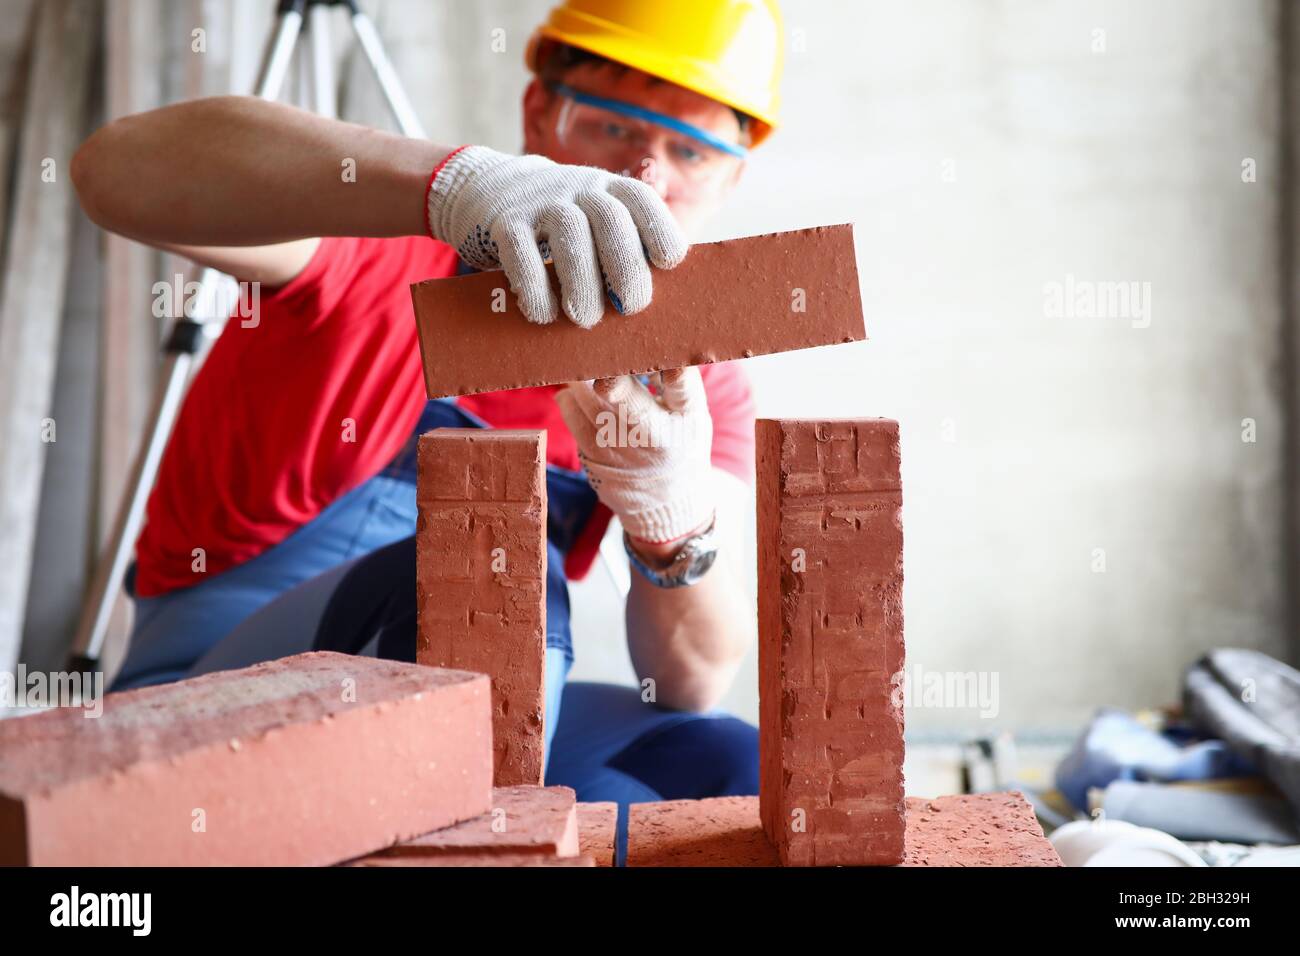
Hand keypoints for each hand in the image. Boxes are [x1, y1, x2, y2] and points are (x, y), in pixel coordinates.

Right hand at [425, 145, 687, 327]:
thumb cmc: (562, 225)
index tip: (667, 265)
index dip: (659, 230)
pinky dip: (535, 288)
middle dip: (626, 267)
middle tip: (631, 307)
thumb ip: (625, 248)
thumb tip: (655, 307)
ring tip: (586, 319)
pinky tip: (544, 314)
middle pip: (611, 219)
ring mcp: (540, 202)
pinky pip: (521, 252)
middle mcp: (579, 189)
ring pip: (569, 233)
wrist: (491, 188)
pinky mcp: (505, 222)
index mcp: (610, 189)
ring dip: (582, 282)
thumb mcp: (594, 219)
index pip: (641, 200)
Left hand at [555, 367, 714, 544]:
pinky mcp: (595, 455)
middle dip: (613, 382)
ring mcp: (621, 448)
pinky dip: (571, 397)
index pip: (683, 392)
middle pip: (631, 405)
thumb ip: (676, 381)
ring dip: (583, 379)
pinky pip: (573, 416)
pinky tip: (573, 387)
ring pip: (592, 405)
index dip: (675, 375)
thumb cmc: (680, 443)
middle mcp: (654, 437)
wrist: (666, 499)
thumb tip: (647, 344)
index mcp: (685, 419)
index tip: (668, 362)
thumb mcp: (692, 415)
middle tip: (598, 353)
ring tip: (581, 361)